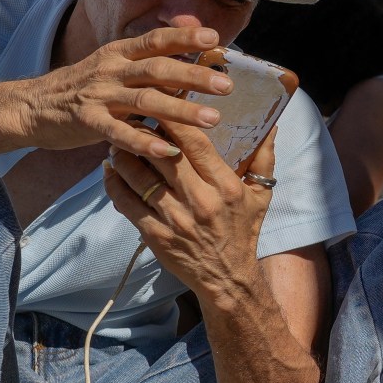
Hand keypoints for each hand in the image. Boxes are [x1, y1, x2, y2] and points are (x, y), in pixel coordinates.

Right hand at [19, 19, 232, 159]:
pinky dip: (145, 142)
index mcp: (118, 53)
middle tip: (226, 85)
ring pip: (144, 100)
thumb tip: (190, 43)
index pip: (155, 40)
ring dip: (180, 110)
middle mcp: (110, 70)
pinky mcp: (87, 122)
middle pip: (157, 69)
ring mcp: (98, 96)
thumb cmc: (83, 87)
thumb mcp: (112, 65)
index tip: (216, 38)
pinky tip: (169, 151)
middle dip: (194, 76)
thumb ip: (148, 59)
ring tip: (212, 120)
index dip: (184, 37)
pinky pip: (119, 133)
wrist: (31, 106)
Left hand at [104, 121, 274, 301]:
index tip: (162, 104)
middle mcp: (200, 201)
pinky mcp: (155, 235)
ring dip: (123, 155)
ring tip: (116, 141)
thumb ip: (263, 158)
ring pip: (139, 177)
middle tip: (131, 117)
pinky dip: (114, 183)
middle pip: (162, 156)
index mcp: (226, 186)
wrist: (228, 279)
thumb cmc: (243, 232)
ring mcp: (175, 219)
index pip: (196, 144)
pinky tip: (110, 170)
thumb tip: (272, 125)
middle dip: (143, 133)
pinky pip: (126, 202)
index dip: (175, 121)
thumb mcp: (261, 195)